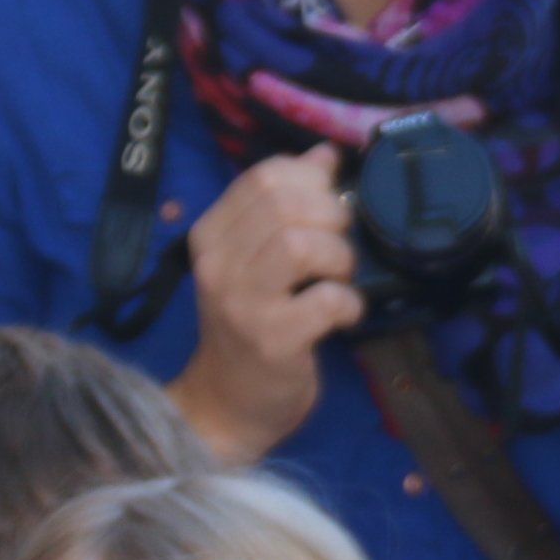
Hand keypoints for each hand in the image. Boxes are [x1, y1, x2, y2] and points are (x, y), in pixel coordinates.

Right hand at [165, 149, 361, 463]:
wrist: (227, 405)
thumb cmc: (250, 326)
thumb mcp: (259, 259)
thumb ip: (287, 206)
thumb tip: (324, 154)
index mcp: (211, 235)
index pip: (264, 177)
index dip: (310, 182)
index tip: (327, 208)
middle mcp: (218, 264)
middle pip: (284, 203)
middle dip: (330, 216)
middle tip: (338, 249)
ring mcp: (242, 303)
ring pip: (300, 244)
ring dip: (338, 257)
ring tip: (339, 279)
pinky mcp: (272, 340)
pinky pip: (325, 301)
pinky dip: (348, 303)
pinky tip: (343, 315)